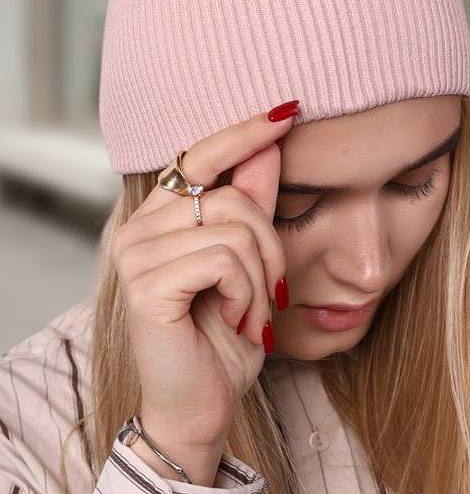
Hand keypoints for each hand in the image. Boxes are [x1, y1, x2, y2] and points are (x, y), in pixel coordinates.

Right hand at [111, 101, 297, 448]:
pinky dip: (245, 292)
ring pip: (233, 228)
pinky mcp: (145, 285)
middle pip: (231, 195)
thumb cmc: (223, 334)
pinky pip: (223, 259)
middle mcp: (137, 227)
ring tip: (248, 311)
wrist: (203, 405)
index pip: (200, 154)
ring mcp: (135, 254)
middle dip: (269, 244)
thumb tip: (270, 142)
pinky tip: (233, 318)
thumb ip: (252, 201)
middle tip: (271, 290)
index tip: (287, 110)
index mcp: (159, 216)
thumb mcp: (249, 260)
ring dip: (260, 277)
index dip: (244, 132)